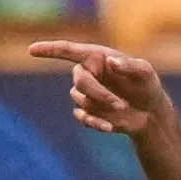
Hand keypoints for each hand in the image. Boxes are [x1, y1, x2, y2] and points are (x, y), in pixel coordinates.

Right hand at [28, 40, 167, 134]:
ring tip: (122, 108)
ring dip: (101, 106)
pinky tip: (110, 128)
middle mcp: (87, 73)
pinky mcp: (87, 112)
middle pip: (79, 81)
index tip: (31, 50)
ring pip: (80, 99)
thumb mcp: (145, 73)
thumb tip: (111, 62)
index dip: (49, 50)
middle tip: (119, 103)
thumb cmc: (147, 87)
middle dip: (98, 93)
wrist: (150, 113)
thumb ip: (131, 66)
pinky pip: (82, 117)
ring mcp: (85, 94)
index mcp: (96, 57)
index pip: (68, 51)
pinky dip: (95, 123)